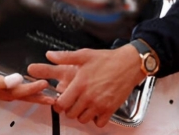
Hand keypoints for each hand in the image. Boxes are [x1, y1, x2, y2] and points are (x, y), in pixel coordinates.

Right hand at [0, 66, 54, 105]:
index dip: (6, 81)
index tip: (18, 78)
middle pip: (14, 92)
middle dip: (30, 89)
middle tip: (43, 84)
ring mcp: (5, 94)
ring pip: (22, 97)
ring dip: (37, 97)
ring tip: (52, 97)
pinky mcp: (11, 95)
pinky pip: (24, 97)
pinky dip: (35, 97)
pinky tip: (48, 95)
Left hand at [27, 46, 144, 127]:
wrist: (129, 64)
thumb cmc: (107, 60)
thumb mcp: (84, 55)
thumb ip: (65, 57)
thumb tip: (50, 55)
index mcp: (80, 84)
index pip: (61, 104)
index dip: (58, 104)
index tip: (60, 100)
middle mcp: (89, 97)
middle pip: (71, 114)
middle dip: (68, 109)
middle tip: (72, 102)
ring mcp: (100, 104)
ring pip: (83, 120)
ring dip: (81, 114)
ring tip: (83, 105)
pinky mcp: (111, 109)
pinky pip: (99, 123)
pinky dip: (95, 119)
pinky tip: (95, 109)